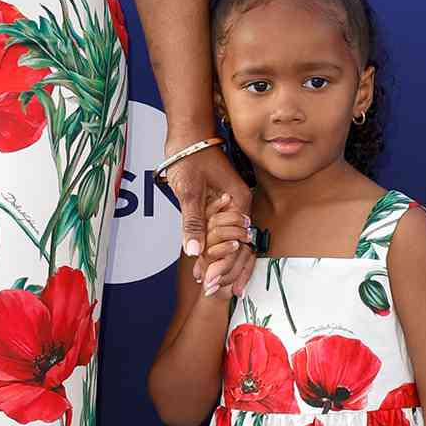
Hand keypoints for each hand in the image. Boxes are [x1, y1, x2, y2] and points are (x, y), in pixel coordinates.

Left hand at [161, 143, 253, 296]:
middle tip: (212, 291)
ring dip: (221, 264)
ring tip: (210, 286)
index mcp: (239, 202)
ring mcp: (229, 208)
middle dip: (227, 270)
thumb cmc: (190, 156)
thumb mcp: (189, 190)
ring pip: (230, 243)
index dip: (226, 264)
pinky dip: (214, 252)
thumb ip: (192, 222)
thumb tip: (195, 251)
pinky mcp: (217, 207)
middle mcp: (238, 207)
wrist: (186, 133)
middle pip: (239, 247)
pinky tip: (206, 268)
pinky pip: (220, 235)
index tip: (211, 281)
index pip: (238, 242)